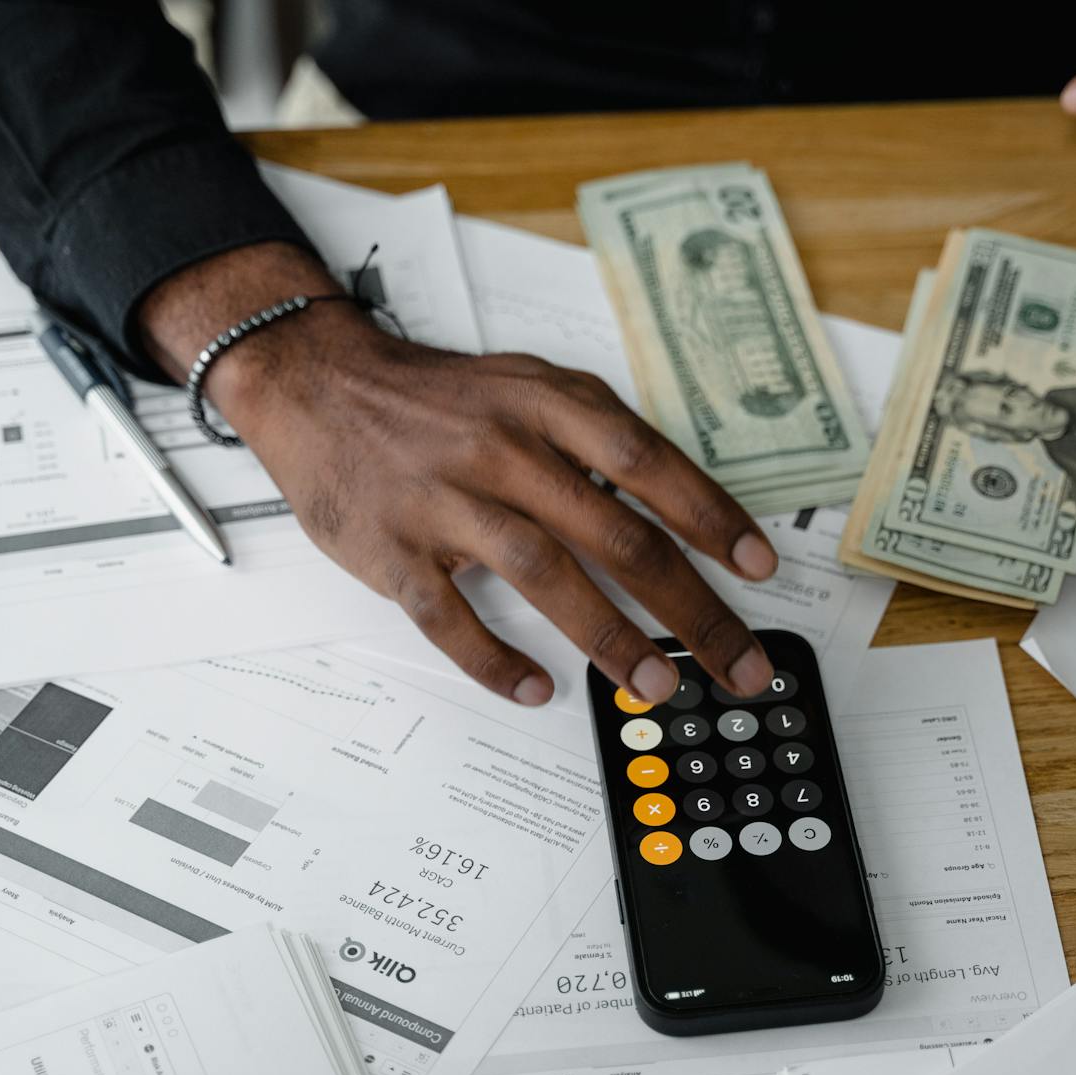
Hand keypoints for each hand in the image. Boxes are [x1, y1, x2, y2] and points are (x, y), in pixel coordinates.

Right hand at [138, 243, 777, 706]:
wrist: (318, 383)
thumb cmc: (437, 398)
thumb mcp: (529, 386)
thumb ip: (598, 438)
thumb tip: (680, 507)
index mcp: (549, 407)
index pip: (650, 465)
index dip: (711, 519)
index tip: (757, 569)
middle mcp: (505, 450)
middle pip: (618, 538)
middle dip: (691, 610)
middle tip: (737, 663)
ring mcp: (447, 501)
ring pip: (545, 577)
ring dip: (610, 639)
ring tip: (657, 685)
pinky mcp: (392, 550)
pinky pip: (448, 617)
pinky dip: (494, 659)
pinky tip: (534, 688)